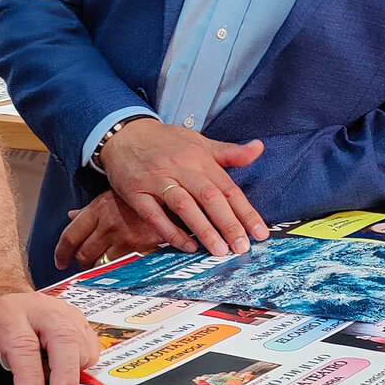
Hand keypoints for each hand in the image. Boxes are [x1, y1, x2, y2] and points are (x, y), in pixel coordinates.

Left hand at [0, 289, 100, 384]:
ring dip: (75, 371)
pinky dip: (83, 365)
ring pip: (80, 340)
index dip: (30, 376)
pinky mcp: (77, 320)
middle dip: (65, 374)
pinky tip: (66, 374)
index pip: (23, 344)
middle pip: (62, 337)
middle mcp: (38, 308)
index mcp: (6, 313)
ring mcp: (61, 312)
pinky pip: (90, 345)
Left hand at [56, 190, 164, 271]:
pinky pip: (118, 266)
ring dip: (98, 266)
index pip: (70, 236)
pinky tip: (120, 264)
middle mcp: (106, 224)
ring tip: (103, 264)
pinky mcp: (137, 248)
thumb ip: (91, 209)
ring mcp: (122, 238)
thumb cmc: (142, 196)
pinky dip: (116, 268)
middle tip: (84, 263)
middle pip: (82, 253)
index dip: (61, 252)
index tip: (60, 261)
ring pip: (99, 263)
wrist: (172, 201)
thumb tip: (72, 216)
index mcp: (97, 209)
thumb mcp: (112, 195)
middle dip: (80, 261)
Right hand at [98, 118, 269, 256]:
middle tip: (242, 247)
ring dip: (203, 230)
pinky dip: (171, 232)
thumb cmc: (166, 141)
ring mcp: (156, 180)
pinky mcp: (136, 193)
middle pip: (209, 197)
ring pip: (184, 206)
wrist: (125, 134)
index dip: (245, 212)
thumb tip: (258, 149)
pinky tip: (187, 246)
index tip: (260, 233)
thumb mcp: (199, 142)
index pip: (228, 188)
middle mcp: (180, 168)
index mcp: (199, 158)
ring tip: (219, 251)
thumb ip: (229, 152)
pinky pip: (154, 216)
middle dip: (228, 224)